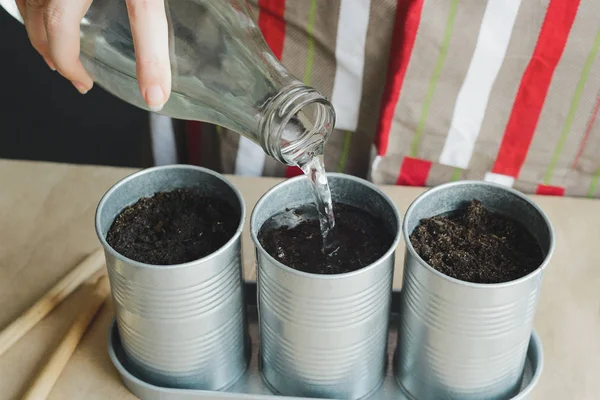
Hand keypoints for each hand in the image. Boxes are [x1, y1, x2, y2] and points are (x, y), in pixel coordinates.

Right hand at [16, 0, 171, 110]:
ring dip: (39, 26)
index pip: (58, 35)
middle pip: (37, 21)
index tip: (84, 84)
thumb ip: (151, 45)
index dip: (69, 65)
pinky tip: (55, 5)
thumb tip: (155, 96)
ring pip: (28, 1)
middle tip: (72, 74)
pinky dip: (39, 2)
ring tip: (57, 45)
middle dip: (52, 52)